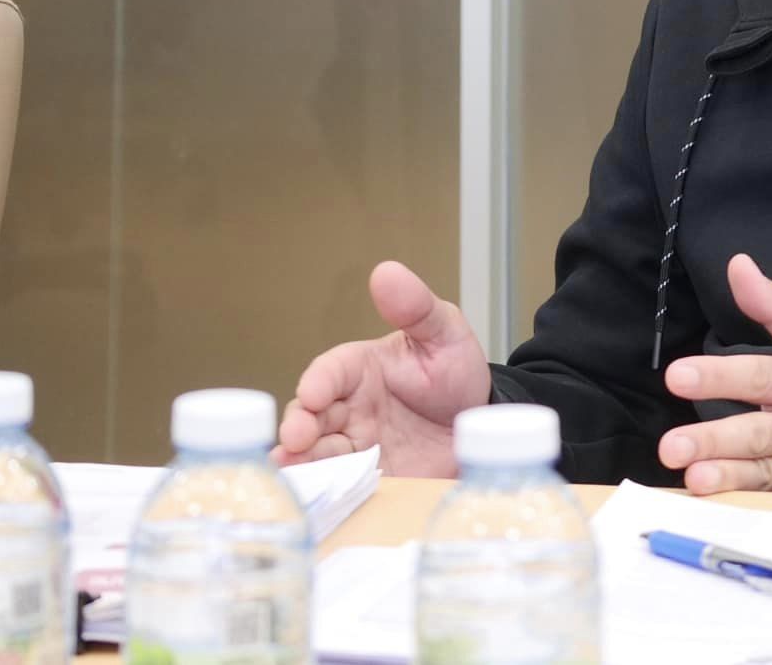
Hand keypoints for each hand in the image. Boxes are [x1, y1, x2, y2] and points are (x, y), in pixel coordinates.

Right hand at [276, 261, 490, 475]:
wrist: (482, 423)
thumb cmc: (456, 371)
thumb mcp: (444, 333)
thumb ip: (415, 307)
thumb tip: (386, 271)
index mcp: (359, 369)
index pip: (330, 371)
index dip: (319, 382)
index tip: (312, 394)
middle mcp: (349, 408)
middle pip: (311, 417)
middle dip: (297, 428)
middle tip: (293, 442)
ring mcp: (357, 446)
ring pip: (318, 454)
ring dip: (301, 463)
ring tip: (289, 474)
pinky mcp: (370, 479)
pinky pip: (342, 486)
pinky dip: (325, 491)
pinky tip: (313, 499)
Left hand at [657, 254, 771, 496]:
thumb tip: (736, 265)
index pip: (762, 374)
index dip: (720, 375)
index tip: (677, 375)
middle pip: (760, 430)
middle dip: (715, 438)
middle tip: (671, 446)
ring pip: (769, 473)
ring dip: (730, 478)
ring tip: (694, 479)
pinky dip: (752, 505)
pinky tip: (719, 508)